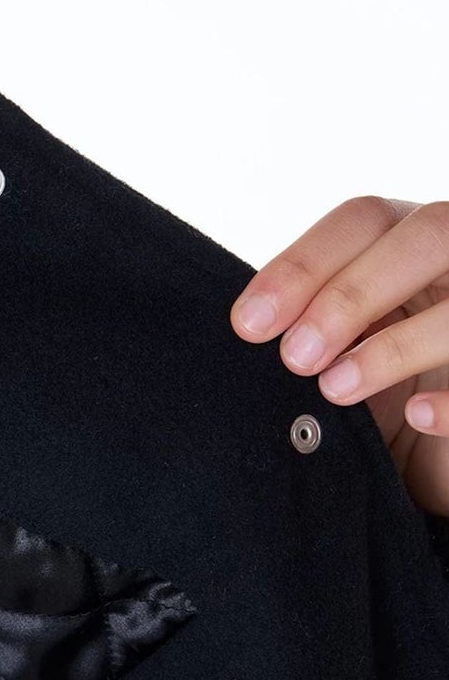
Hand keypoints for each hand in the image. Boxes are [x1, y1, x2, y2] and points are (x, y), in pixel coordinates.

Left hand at [228, 197, 448, 517]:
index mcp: (409, 244)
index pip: (362, 222)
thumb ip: (307, 332)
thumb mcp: (337, 356)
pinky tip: (418, 415)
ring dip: (397, 344)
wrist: (430, 457)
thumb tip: (250, 334)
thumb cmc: (377, 395)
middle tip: (294, 359)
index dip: (303, 264)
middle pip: (424, 236)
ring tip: (336, 389)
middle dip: (351, 294)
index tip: (249, 325)